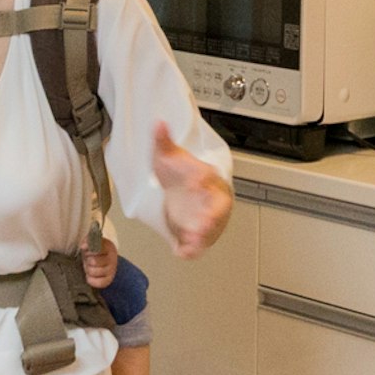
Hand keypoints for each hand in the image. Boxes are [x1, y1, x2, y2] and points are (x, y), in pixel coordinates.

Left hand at [81, 238, 118, 289]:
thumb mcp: (90, 243)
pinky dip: (91, 280)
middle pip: (93, 261)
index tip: (87, 250)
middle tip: (89, 259)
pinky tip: (90, 275)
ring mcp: (112, 270)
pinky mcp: (108, 280)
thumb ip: (87, 241)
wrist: (102, 263)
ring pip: (93, 272)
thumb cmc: (95, 253)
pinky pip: (97, 282)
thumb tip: (83, 246)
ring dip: (88, 270)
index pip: (97, 248)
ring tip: (90, 267)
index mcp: (109, 247)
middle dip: (88, 260)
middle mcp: (112, 258)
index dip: (89, 250)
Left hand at [152, 122, 230, 258]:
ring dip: (201, 238)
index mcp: (206, 178)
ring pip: (209, 231)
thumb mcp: (168, 156)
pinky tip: (180, 252)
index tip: (196, 181)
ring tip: (190, 244)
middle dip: (212, 218)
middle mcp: (210, 201)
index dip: (202, 180)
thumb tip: (158, 123)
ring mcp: (205, 219)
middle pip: (217, 210)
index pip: (207, 178)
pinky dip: (191, 250)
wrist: (183, 190)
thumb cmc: (180, 173)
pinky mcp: (195, 234)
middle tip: (203, 224)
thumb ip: (163, 141)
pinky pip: (197, 246)